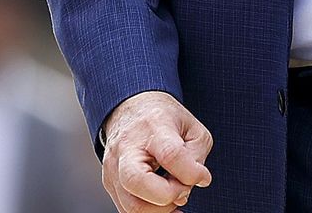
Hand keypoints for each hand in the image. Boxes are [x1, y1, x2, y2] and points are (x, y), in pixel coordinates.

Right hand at [100, 91, 212, 210]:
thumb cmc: (166, 119)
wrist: (131, 109)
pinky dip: (150, 212)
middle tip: (183, 189)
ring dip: (161, 209)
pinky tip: (166, 204)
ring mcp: (113, 167)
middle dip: (168, 195)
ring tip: (176, 195)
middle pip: (137, 181)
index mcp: (154, 127)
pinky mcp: (109, 183)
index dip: (190, 172)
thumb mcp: (193, 128)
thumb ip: (196, 156)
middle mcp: (127, 148)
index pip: (170, 154)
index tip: (203, 177)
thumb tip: (190, 185)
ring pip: (131, 205)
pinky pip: (127, 209)